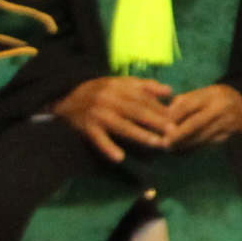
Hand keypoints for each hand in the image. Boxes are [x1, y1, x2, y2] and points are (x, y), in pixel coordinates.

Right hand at [51, 76, 179, 161]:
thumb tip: (170, 91)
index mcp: (120, 87)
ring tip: (156, 143)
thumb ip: (146, 86)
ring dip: (140, 135)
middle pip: (136, 111)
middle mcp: (110, 99)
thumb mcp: (121, 82)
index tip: (175, 117)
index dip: (160, 108)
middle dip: (155, 122)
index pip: (143, 98)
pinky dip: (109, 148)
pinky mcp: (87, 128)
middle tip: (172, 132)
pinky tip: (120, 158)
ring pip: (122, 126)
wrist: (66, 95)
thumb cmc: (100, 90)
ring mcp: (98, 114)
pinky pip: (99, 139)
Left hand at [160, 85, 241, 149]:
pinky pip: (209, 144)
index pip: (188, 105)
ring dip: (185, 144)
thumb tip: (168, 112)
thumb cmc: (221, 98)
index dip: (174, 117)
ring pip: (201, 137)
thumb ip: (187, 99)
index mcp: (212, 95)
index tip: (164, 126)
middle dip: (178, 135)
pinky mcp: (230, 135)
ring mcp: (227, 123)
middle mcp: (221, 108)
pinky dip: (196, 148)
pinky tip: (186, 151)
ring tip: (172, 149)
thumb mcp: (207, 92)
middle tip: (165, 142)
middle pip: (194, 124)